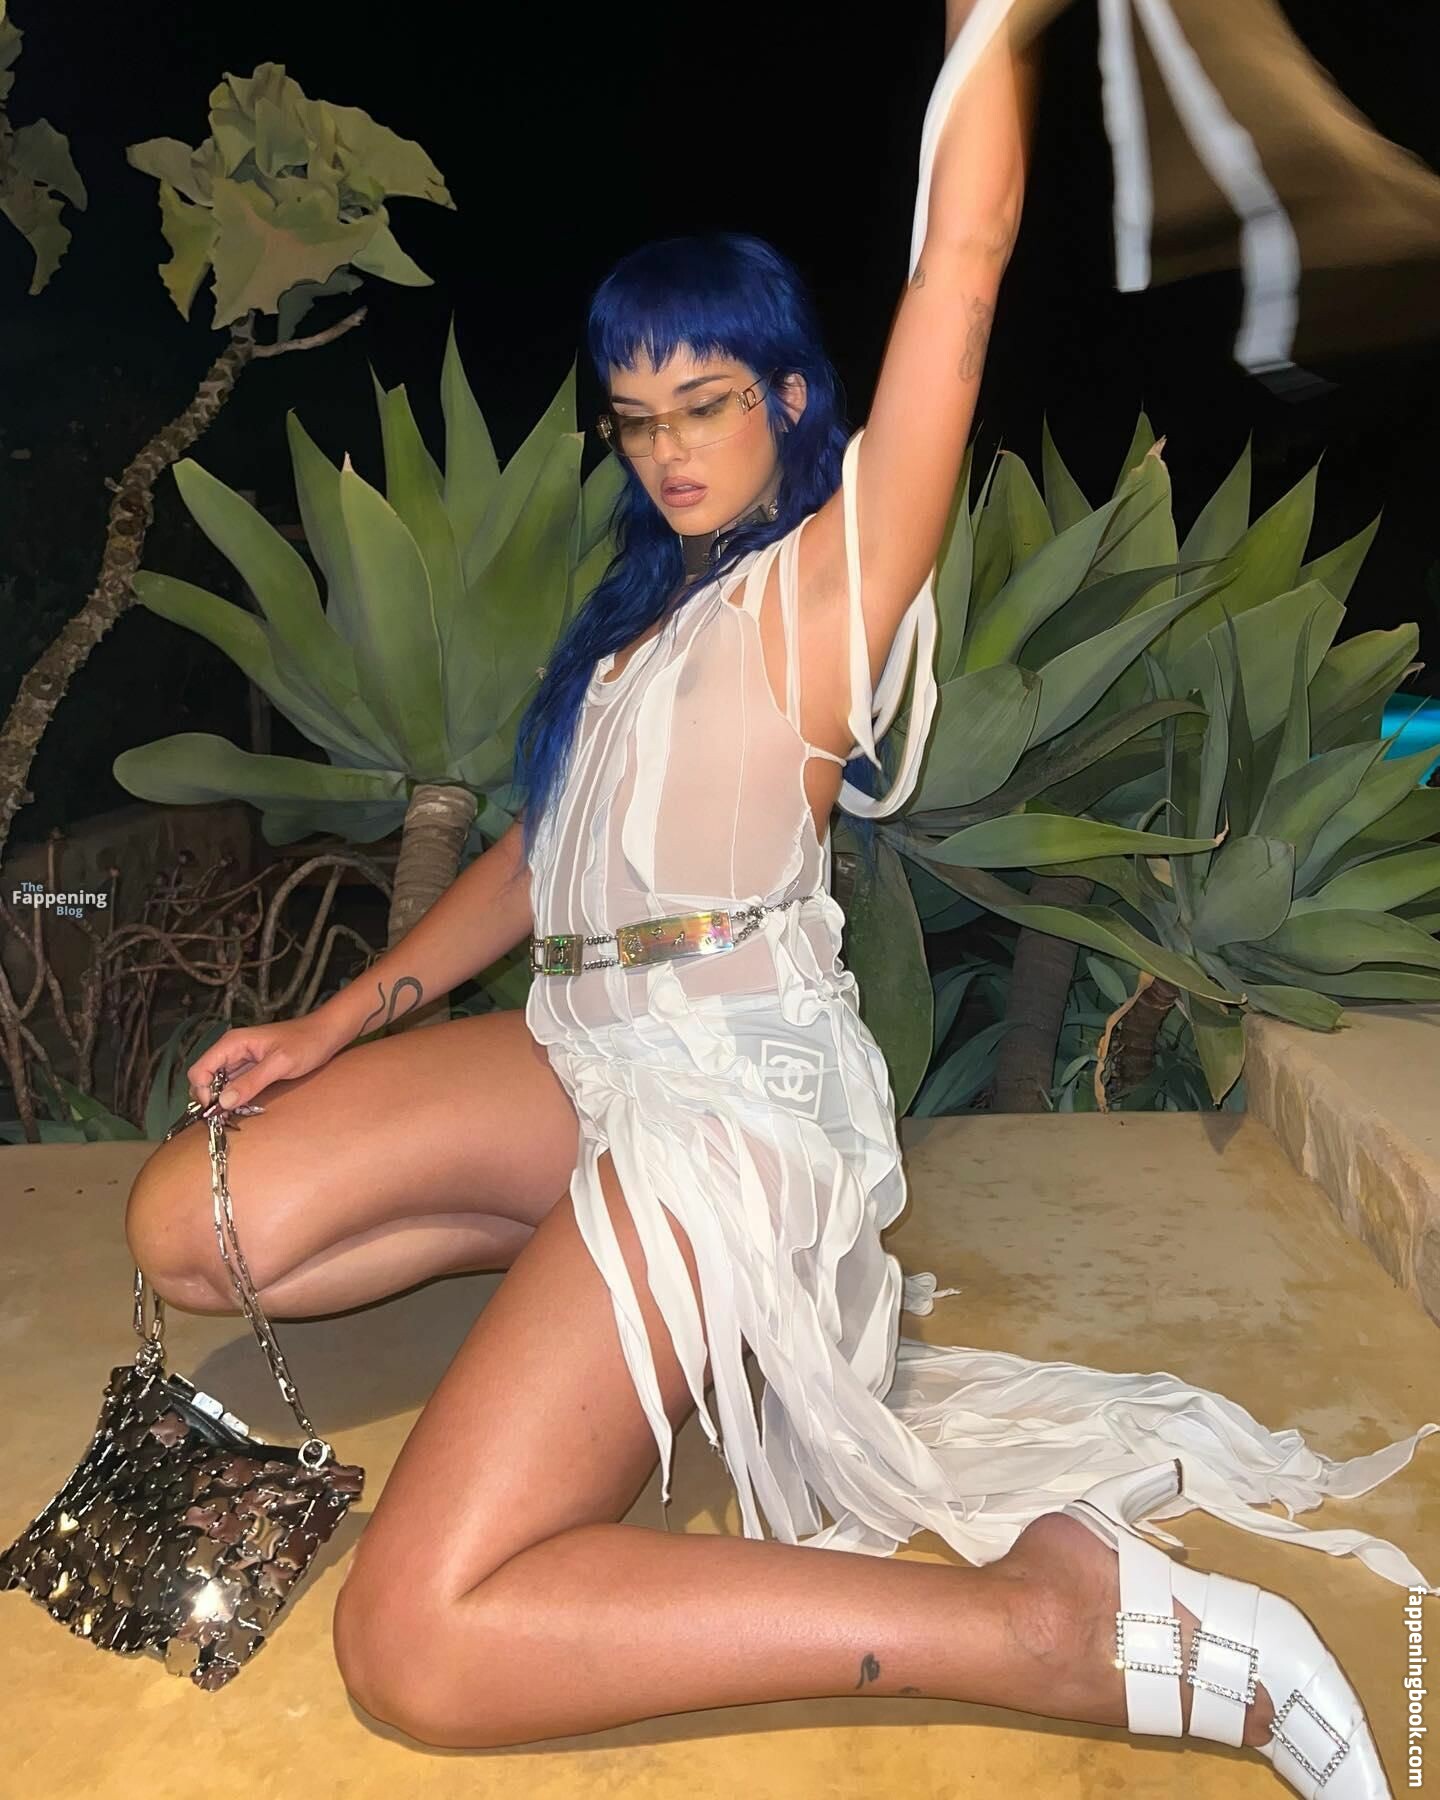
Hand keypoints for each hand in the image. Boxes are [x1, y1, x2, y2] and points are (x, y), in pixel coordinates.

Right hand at [186, 1014, 348, 1113]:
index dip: (202, 1092)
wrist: (326, 1034)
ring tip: (237, 1114)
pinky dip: (235, 1098)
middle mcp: (231, 1050)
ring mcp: (240, 1060)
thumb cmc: (306, 1042)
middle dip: (211, 1099)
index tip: (216, 1110)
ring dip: (224, 1100)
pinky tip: (245, 1107)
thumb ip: (251, 1081)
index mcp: (232, 1043)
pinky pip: (234, 1086)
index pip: (199, 1070)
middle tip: (225, 1117)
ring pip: (219, 1085)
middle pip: (205, 1079)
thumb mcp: (280, 1064)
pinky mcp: (250, 1069)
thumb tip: (224, 1102)